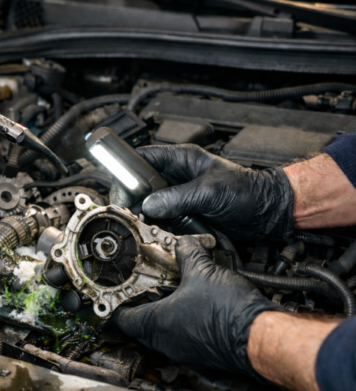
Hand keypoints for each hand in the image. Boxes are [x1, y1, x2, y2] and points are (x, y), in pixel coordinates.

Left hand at [113, 235, 281, 376]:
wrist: (263, 337)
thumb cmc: (230, 311)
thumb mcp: (202, 270)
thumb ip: (187, 252)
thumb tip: (183, 242)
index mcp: (157, 324)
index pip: (123, 318)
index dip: (117, 303)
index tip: (116, 294)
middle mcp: (168, 343)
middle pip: (141, 326)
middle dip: (143, 306)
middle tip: (145, 288)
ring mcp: (187, 352)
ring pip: (165, 333)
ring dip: (166, 314)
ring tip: (174, 293)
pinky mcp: (206, 355)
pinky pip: (186, 339)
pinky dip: (185, 323)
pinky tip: (197, 308)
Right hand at [138, 144, 294, 239]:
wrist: (270, 214)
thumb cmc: (249, 192)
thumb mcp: (210, 192)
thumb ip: (178, 198)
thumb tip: (150, 205)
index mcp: (181, 159)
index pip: (143, 158)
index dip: (127, 172)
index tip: (120, 190)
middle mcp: (177, 176)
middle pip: (142, 184)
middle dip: (133, 199)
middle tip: (128, 212)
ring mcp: (180, 195)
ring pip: (151, 204)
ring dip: (145, 215)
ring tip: (140, 224)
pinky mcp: (186, 213)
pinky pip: (164, 219)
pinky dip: (158, 226)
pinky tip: (155, 232)